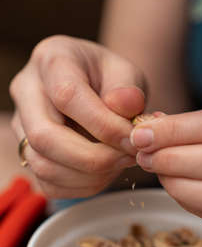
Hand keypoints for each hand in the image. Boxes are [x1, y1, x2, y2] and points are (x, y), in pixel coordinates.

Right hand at [10, 36, 145, 197]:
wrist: (97, 88)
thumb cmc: (111, 79)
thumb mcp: (127, 73)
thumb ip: (129, 88)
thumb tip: (125, 106)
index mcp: (51, 59)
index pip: (67, 96)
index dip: (104, 125)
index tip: (134, 138)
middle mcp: (27, 91)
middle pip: (44, 137)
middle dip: (94, 157)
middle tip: (129, 157)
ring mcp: (22, 125)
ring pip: (43, 165)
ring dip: (90, 175)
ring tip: (121, 163)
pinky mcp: (28, 153)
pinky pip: (48, 183)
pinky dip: (82, 186)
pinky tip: (106, 173)